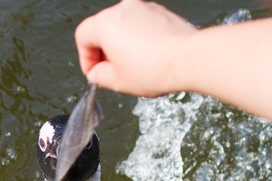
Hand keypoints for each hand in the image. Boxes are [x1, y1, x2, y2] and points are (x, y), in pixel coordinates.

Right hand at [75, 0, 196, 96]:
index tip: (94, 72)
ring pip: (123, 26)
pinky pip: (141, 25)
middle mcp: (123, 9)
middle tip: (111, 73)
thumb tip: (97, 73)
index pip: (83, 37)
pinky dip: (139, 40)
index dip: (86, 59)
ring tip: (133, 68)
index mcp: (105, 23)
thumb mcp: (117, 81)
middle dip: (104, 52)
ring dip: (123, 45)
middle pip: (103, 29)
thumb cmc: (154, 68)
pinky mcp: (160, 12)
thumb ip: (99, 76)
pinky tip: (148, 59)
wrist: (188, 59)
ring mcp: (144, 7)